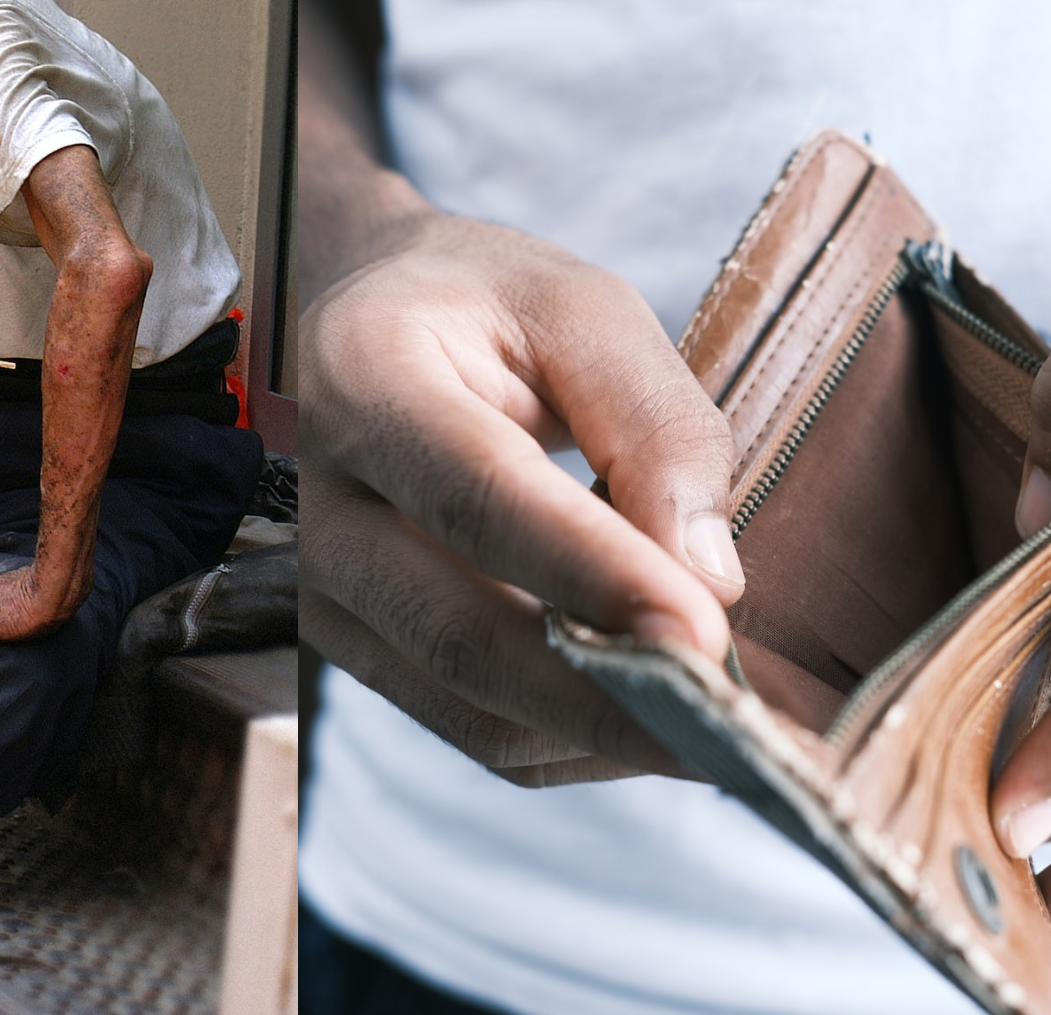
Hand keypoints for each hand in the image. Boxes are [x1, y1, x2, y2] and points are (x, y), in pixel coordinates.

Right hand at [299, 214, 745, 785]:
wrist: (360, 334)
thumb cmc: (478, 308)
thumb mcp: (580, 309)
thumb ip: (653, 423)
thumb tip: (707, 579)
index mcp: (362, 379)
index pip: (478, 498)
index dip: (592, 574)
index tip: (702, 634)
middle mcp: (316, 504)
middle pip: (460, 637)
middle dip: (609, 697)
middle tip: (734, 726)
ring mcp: (322, 597)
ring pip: (474, 712)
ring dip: (606, 733)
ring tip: (716, 720)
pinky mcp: (358, 657)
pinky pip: (480, 734)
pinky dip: (580, 741)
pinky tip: (650, 705)